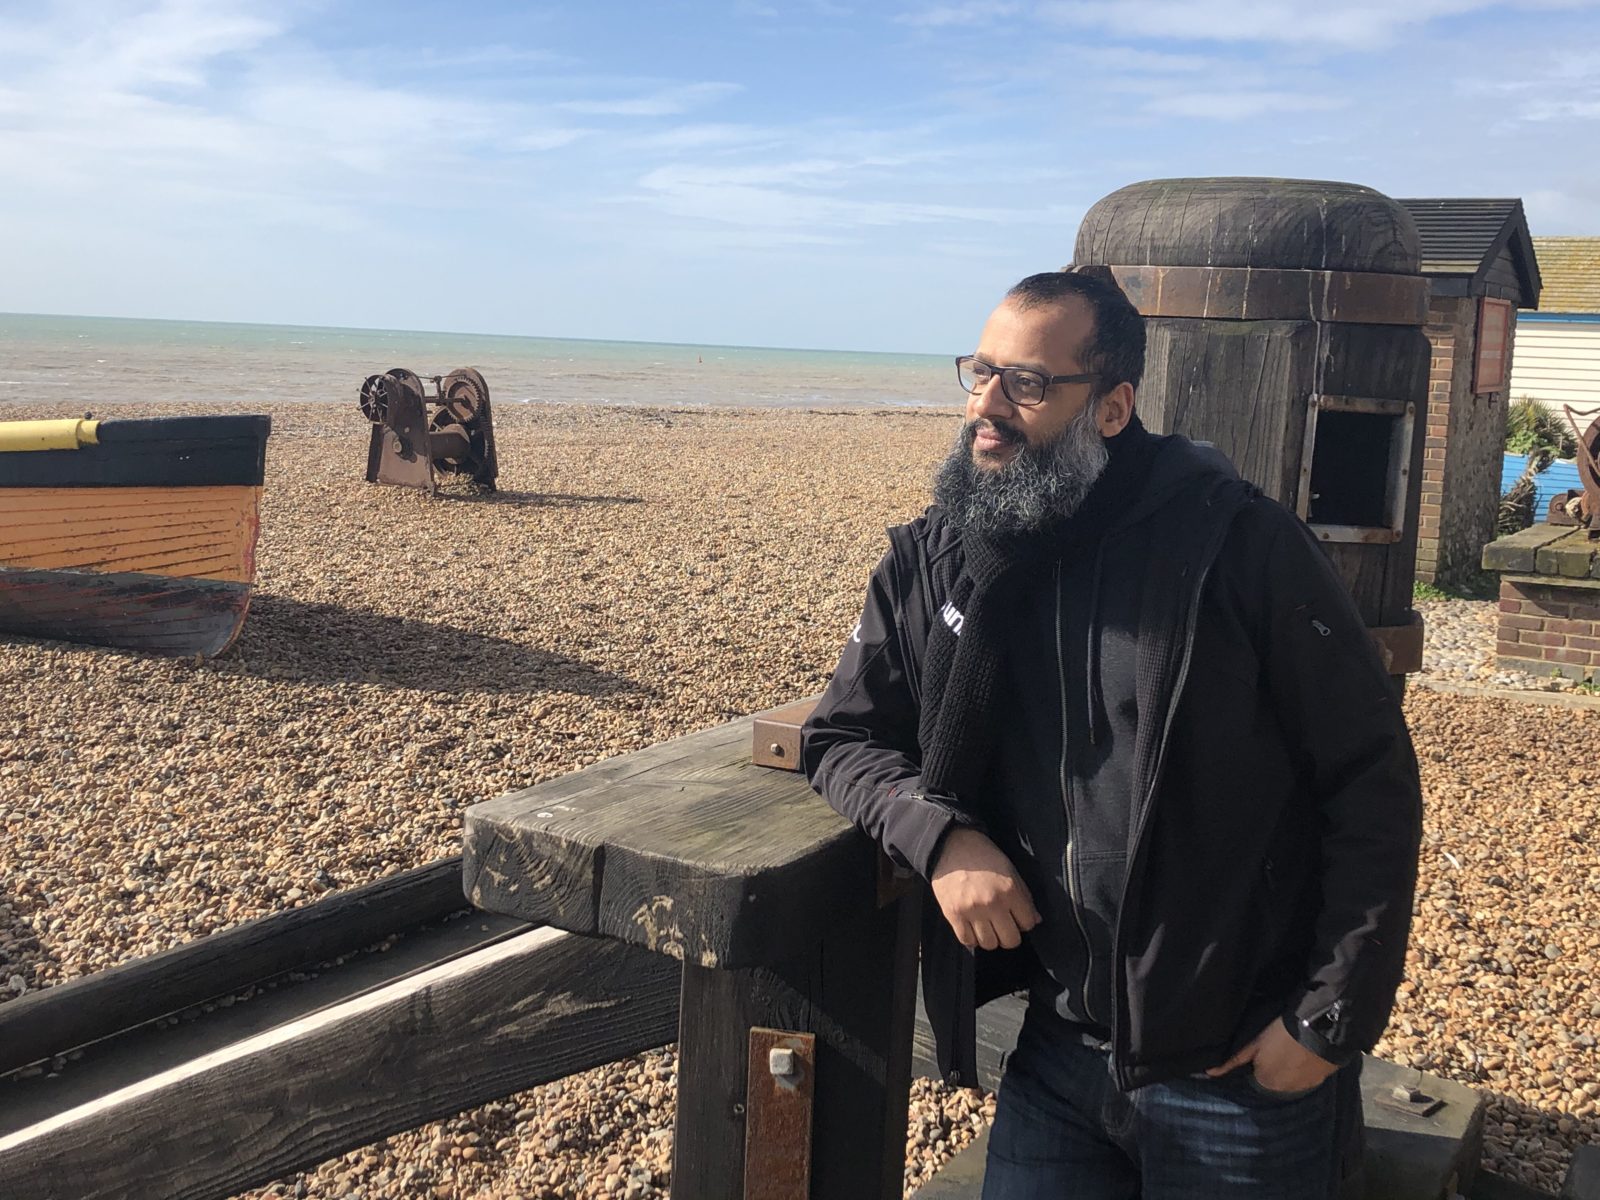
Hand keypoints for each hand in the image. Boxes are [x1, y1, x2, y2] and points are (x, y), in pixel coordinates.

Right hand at [929, 828, 1040, 950]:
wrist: (951, 845)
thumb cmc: (984, 856)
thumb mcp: (1010, 870)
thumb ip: (1024, 896)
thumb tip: (1036, 920)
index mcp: (1010, 890)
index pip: (1027, 923)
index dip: (1024, 921)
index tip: (1017, 916)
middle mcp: (992, 903)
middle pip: (1010, 940)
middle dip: (1010, 935)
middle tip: (1004, 925)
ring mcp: (971, 910)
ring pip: (989, 944)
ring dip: (991, 938)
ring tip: (987, 926)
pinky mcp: (953, 914)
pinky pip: (967, 940)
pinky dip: (972, 938)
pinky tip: (973, 927)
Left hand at [1206, 1018, 1337, 1093]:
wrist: (1319, 1030)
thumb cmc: (1280, 1035)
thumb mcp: (1253, 1045)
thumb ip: (1232, 1061)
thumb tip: (1208, 1073)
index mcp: (1266, 1084)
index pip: (1255, 1077)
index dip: (1257, 1062)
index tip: (1262, 1049)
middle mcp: (1285, 1092)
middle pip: (1273, 1081)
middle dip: (1272, 1068)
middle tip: (1276, 1047)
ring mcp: (1305, 1087)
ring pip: (1291, 1080)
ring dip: (1289, 1070)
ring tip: (1290, 1049)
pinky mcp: (1321, 1080)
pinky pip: (1307, 1077)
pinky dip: (1304, 1069)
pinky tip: (1304, 1054)